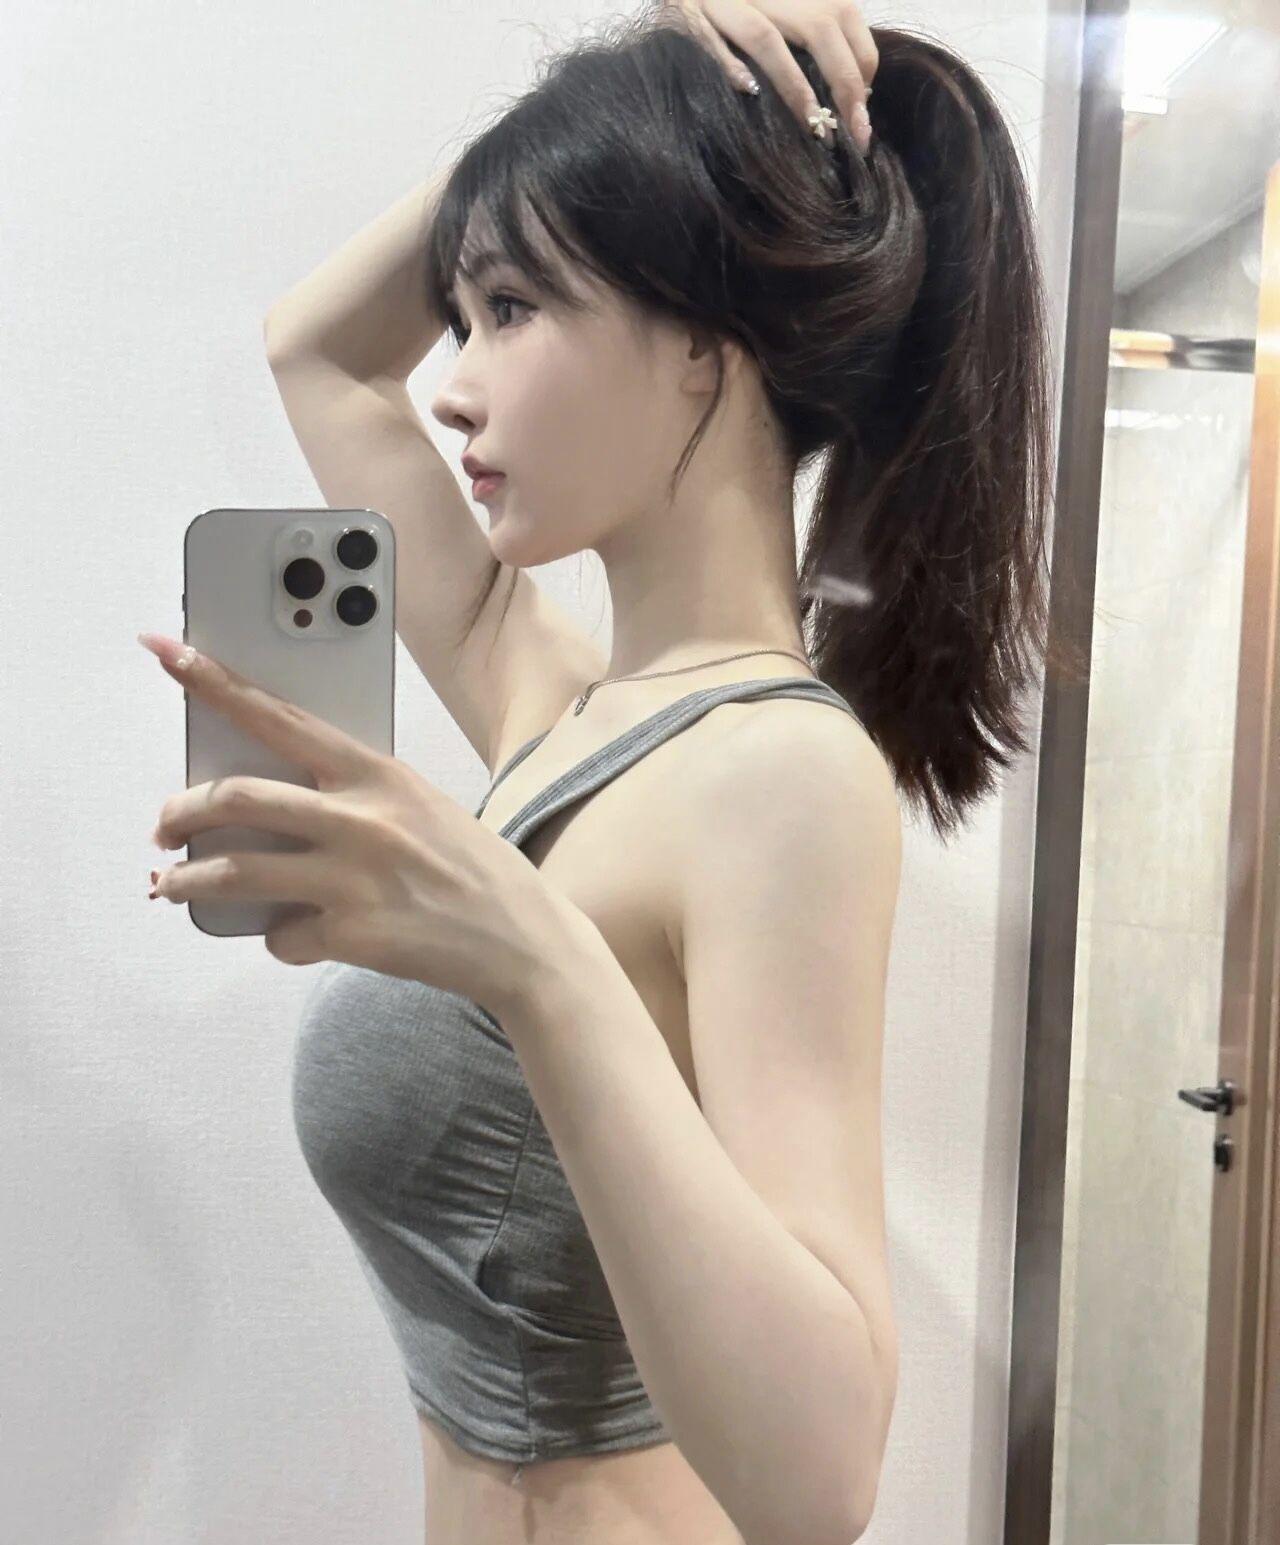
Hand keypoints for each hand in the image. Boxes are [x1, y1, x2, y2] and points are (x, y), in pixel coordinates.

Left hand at [139, 632, 561, 1013]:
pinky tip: (297, 936)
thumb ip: (355, 794)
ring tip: (171, 887)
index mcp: (377, 774)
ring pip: (233, 872)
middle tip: (163, 826)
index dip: (216, 683)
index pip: (280, 716)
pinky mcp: (351, 934)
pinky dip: (278, 938)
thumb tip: (276, 802)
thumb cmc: (472, 868)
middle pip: (236, 797)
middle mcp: (361, 819)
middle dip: (179, 810)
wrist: (524, 939)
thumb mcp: (419, 806)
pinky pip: (281, 935)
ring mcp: (353, 878)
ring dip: (186, 881)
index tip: (168, 652)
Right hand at [656, 0, 877, 151]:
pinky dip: (729, 68)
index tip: (862, 108)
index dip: (861, 62)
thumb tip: (854, 93)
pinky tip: (749, 93)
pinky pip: (709, 42)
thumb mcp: (783, 14)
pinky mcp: (683, 14)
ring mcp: (721, 1)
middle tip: (854, 132)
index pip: (842, 17)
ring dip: (794, 87)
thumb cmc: (732, 14)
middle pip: (818, 26)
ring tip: (813, 126)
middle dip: (844, 83)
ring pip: (765, 38)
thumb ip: (811, 37)